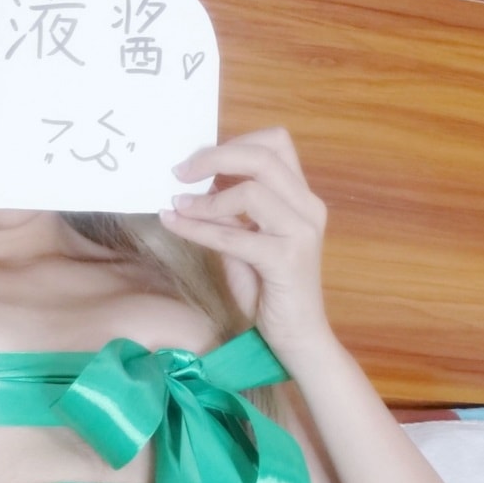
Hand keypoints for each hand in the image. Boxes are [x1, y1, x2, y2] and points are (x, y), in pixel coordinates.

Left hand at [159, 127, 330, 369]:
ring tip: (177, 205)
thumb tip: (196, 185)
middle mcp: (308, 207)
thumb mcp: (246, 243)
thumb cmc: (270, 292)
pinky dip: (199, 228)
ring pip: (251, 190)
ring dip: (206, 198)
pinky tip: (175, 224)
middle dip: (214, 156)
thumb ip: (230, 213)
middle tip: (179, 170)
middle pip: (263, 155)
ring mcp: (301, 231)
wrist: (297, 339)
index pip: (275, 143)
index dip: (233, 143)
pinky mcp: (287, 258)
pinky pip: (234, 235)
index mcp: (302, 197)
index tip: (197, 160)